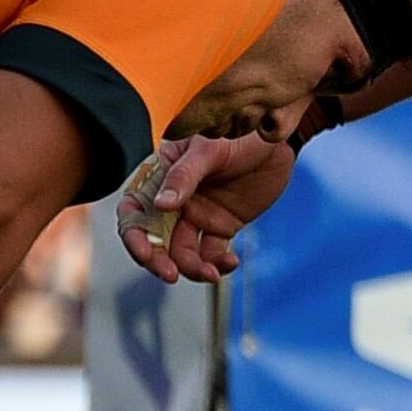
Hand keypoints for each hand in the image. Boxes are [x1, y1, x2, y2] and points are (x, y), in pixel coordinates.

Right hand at [118, 131, 295, 284]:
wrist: (277, 140)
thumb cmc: (238, 135)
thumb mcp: (208, 150)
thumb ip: (183, 176)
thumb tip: (160, 205)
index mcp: (159, 179)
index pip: (135, 212)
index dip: (134, 236)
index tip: (146, 254)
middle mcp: (173, 202)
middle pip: (155, 240)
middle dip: (158, 261)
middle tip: (171, 275)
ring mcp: (197, 216)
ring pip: (184, 252)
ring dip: (192, 268)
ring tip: (211, 273)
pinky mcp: (221, 226)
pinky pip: (213, 253)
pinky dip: (218, 263)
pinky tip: (231, 262)